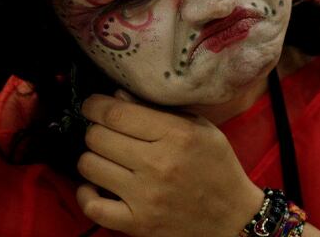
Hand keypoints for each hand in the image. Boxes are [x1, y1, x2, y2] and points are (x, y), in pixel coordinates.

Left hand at [76, 92, 263, 236]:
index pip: (116, 114)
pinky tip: (94, 185)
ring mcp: (146, 197)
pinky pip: (93, 207)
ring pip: (89, 166)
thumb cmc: (216, 166)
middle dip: (94, 129)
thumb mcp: (198, 127)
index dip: (94, 105)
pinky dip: (85, 194)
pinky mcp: (138, 224)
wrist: (234, 218)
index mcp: (175, 135)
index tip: (92, 104)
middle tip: (103, 131)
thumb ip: (157, 109)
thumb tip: (116, 96)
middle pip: (97, 137)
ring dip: (90, 157)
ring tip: (103, 156)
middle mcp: (158, 165)